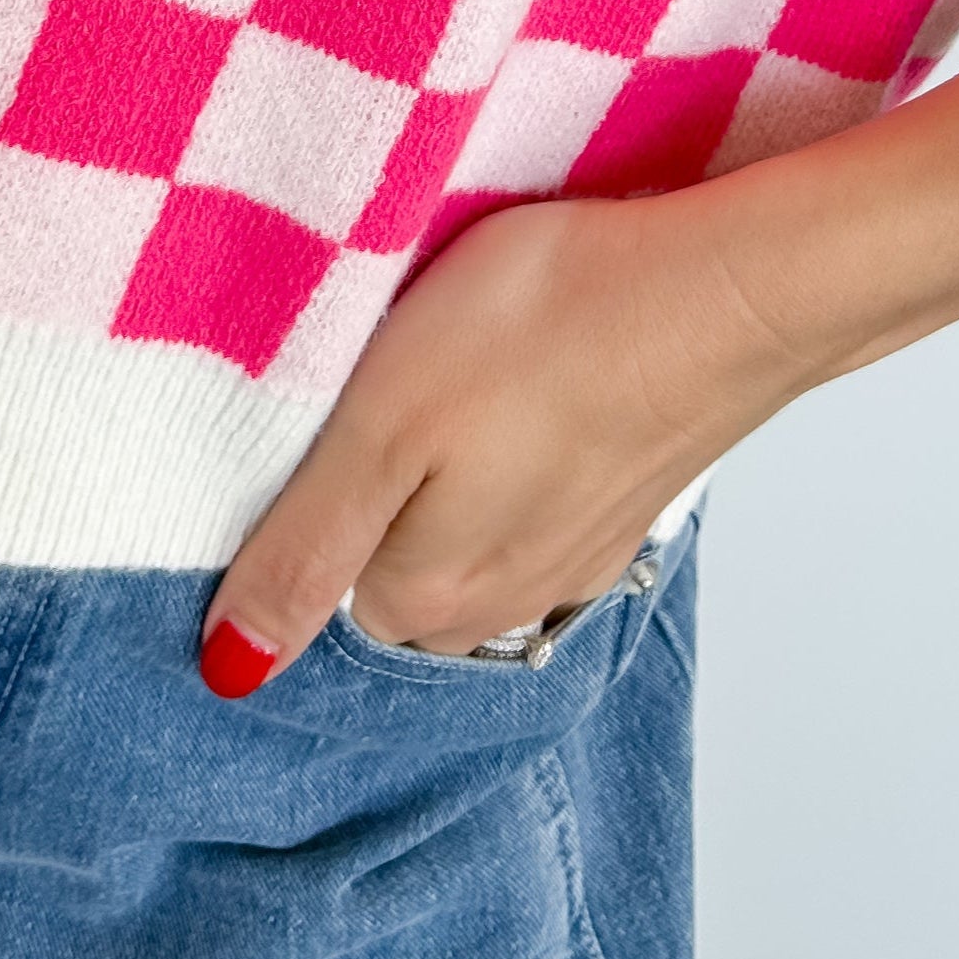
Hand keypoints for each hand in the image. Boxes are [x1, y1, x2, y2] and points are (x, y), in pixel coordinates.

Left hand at [200, 179, 805, 688]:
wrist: (728, 287)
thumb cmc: (546, 328)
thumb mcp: (381, 426)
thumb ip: (305, 550)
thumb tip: (229, 672)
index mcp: (424, 597)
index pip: (311, 579)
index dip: (298, 491)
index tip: (317, 409)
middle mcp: (499, 603)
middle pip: (385, 566)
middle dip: (369, 493)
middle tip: (378, 381)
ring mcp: (570, 553)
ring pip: (462, 531)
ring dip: (444, 471)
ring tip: (450, 375)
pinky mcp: (618, 496)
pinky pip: (531, 496)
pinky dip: (514, 451)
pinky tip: (525, 385)